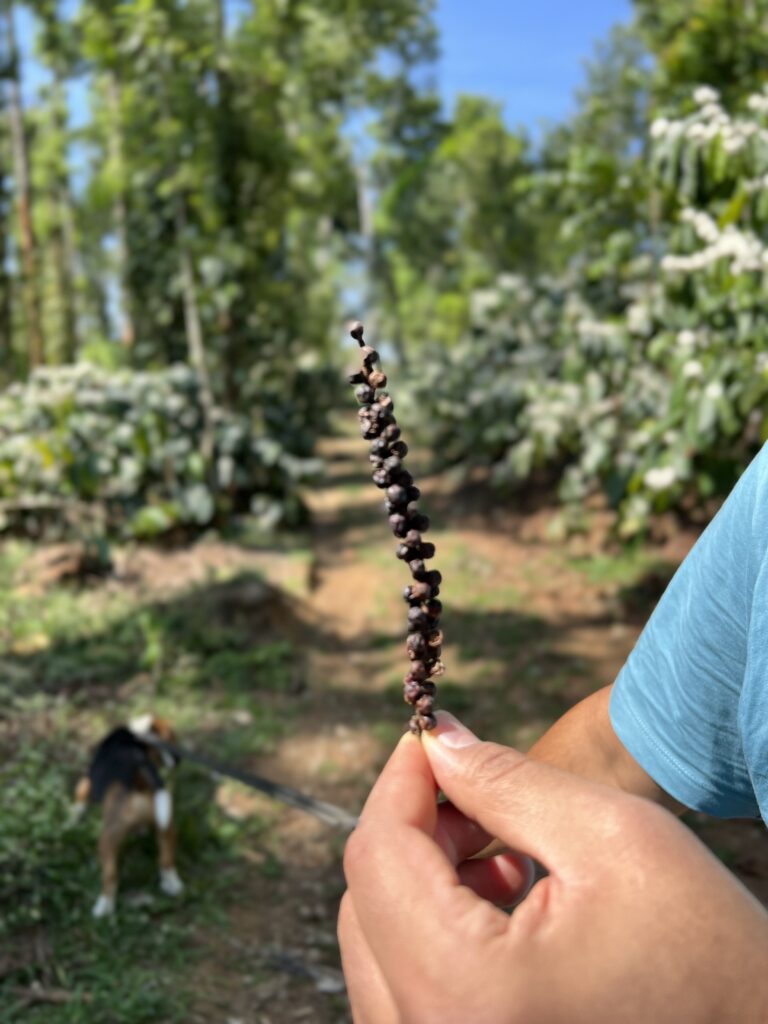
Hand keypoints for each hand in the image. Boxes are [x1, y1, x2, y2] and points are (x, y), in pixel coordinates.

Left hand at [339, 712, 767, 1023]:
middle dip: (412, 827)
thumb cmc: (704, 951)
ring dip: (421, 879)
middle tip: (472, 790)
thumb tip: (436, 740)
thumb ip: (504, 780)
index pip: (379, 855)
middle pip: (367, 901)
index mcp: (466, 992)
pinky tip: (500, 904)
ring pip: (378, 945)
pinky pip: (404, 988)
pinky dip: (432, 930)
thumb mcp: (609, 837)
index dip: (400, 778)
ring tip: (500, 853)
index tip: (431, 737)